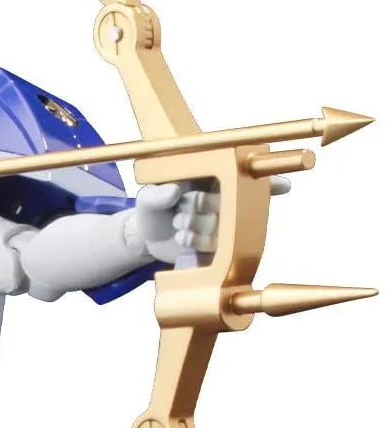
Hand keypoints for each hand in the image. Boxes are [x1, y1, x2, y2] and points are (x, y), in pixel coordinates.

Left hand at [130, 176, 290, 265]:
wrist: (145, 238)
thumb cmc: (150, 210)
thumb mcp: (146, 199)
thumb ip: (156, 192)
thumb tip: (174, 190)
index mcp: (212, 181)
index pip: (244, 179)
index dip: (267, 183)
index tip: (282, 185)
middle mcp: (223, 203)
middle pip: (230, 204)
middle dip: (204, 205)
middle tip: (183, 207)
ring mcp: (220, 226)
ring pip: (221, 227)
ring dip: (198, 225)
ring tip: (179, 222)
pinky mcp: (214, 249)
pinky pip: (214, 247)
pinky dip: (196, 241)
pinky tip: (182, 236)